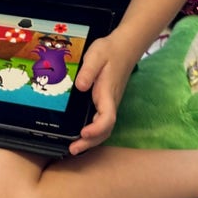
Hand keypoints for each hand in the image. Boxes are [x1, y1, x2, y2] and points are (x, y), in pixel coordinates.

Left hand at [67, 33, 133, 156]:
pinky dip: (92, 132)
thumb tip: (80, 87)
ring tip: (74, 148)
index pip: (107, 117)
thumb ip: (88, 70)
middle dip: (90, 142)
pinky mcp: (106, 102)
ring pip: (104, 128)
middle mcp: (110, 101)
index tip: (84, 133)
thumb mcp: (96, 55)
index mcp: (107, 92)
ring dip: (91, 140)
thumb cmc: (110, 51)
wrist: (124, 47)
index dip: (97, 129)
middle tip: (73, 150)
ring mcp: (109, 103)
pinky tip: (81, 135)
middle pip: (105, 129)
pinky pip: (101, 122)